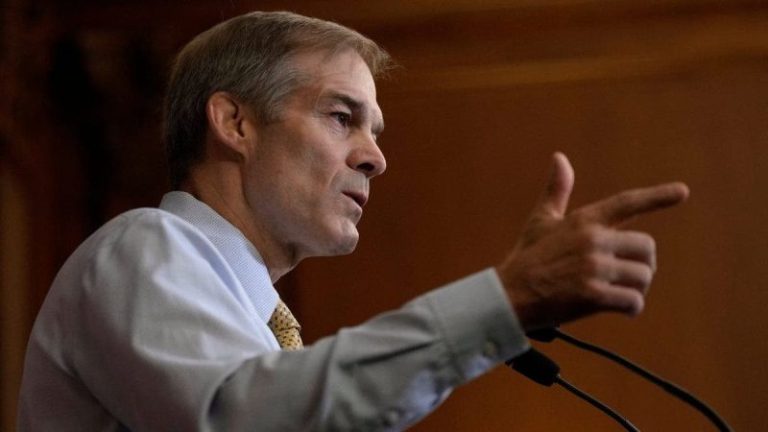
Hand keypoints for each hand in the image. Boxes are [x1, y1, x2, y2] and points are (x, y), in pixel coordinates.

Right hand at [496, 152, 688, 330]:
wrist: (509, 294)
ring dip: (637, 287)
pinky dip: (632, 307)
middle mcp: (593, 240)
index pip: (627, 203)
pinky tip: (622, 309)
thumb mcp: (541, 220)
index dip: (657, 197)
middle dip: (643, 263)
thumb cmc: (527, 257)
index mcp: (584, 220)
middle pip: (646, 248)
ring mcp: (594, 268)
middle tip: (629, 274)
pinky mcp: (594, 295)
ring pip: (643, 276)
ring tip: (621, 292)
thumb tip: (559, 157)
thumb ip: (557, 190)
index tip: (682, 192)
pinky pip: (633, 301)